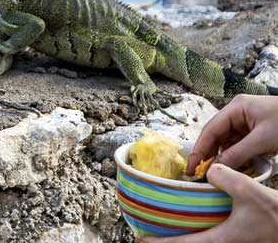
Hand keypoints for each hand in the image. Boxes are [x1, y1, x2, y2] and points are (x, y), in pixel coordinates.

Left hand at [142, 163, 277, 242]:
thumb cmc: (275, 215)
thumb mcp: (249, 191)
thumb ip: (225, 178)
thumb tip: (209, 170)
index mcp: (219, 241)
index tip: (141, 238)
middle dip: (167, 242)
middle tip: (148, 235)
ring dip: (184, 239)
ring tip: (166, 230)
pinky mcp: (235, 241)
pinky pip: (209, 241)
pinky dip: (197, 236)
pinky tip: (194, 225)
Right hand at [186, 94, 277, 174]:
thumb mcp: (263, 139)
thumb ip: (238, 153)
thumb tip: (216, 168)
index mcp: (236, 108)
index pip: (211, 129)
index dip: (200, 149)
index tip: (192, 167)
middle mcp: (237, 113)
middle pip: (216, 136)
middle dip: (210, 154)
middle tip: (200, 174)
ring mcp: (246, 123)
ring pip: (227, 143)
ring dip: (224, 158)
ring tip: (217, 174)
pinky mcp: (254, 132)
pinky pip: (239, 146)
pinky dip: (236, 157)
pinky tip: (234, 169)